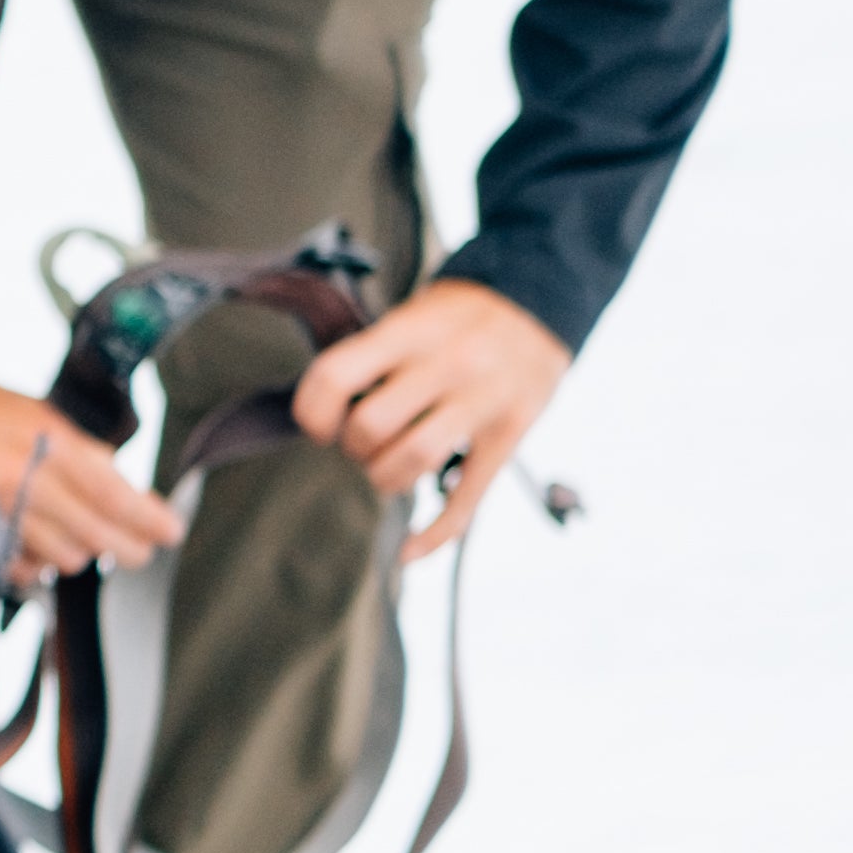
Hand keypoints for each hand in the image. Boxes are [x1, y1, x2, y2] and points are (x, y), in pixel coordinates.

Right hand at [0, 373, 181, 587]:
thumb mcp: (31, 411)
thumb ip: (78, 447)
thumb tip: (121, 481)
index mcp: (47, 442)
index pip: (114, 493)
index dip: (148, 519)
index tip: (170, 531)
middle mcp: (25, 478)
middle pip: (97, 534)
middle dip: (125, 546)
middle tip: (138, 549)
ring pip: (64, 556)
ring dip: (76, 552)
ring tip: (75, 538)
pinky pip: (22, 567)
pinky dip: (34, 563)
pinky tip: (34, 548)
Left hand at [285, 275, 569, 560]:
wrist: (540, 300)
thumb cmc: (455, 316)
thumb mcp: (409, 314)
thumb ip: (371, 356)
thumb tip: (319, 412)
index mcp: (409, 332)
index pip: (334, 377)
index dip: (311, 412)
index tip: (319, 425)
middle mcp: (447, 365)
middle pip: (370, 426)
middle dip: (352, 446)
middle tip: (361, 443)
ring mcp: (482, 402)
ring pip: (412, 462)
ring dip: (384, 479)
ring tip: (385, 470)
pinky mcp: (509, 434)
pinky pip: (468, 498)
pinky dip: (435, 533)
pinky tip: (408, 552)